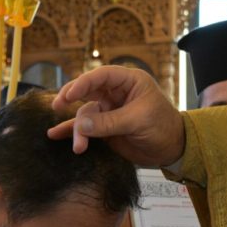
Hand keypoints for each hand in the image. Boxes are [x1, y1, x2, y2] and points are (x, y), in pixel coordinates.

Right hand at [48, 66, 184, 166]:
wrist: (171, 150)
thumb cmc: (163, 127)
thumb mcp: (138, 122)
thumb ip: (108, 123)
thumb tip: (80, 125)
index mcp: (128, 82)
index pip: (101, 76)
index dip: (83, 83)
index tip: (69, 95)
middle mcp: (115, 93)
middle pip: (86, 92)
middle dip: (71, 99)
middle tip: (57, 106)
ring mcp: (107, 111)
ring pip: (84, 115)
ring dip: (78, 130)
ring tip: (78, 147)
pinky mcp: (103, 128)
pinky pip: (84, 128)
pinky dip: (70, 132)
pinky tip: (55, 134)